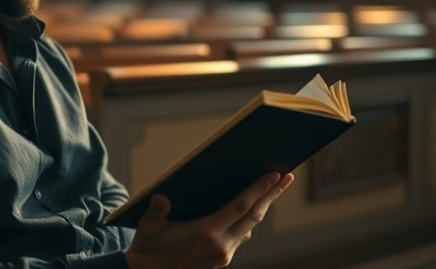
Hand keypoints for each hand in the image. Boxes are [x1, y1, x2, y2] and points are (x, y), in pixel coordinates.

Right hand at [124, 172, 293, 268]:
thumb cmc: (147, 250)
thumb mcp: (148, 229)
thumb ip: (155, 212)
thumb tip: (161, 197)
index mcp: (206, 233)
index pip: (241, 207)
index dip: (259, 190)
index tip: (275, 175)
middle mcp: (221, 245)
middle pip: (254, 216)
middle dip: (272, 195)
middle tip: (288, 176)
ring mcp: (223, 255)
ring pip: (250, 227)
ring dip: (263, 207)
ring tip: (273, 188)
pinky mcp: (222, 260)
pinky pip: (241, 235)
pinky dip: (250, 219)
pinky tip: (252, 208)